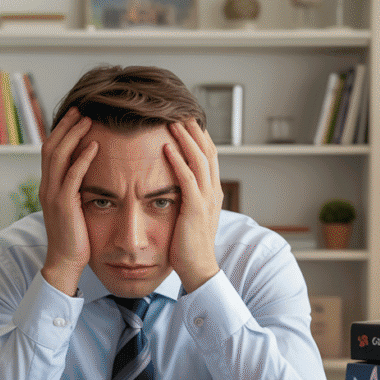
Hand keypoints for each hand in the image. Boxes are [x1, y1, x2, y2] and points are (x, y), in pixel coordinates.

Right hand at [39, 108, 98, 295]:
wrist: (65, 261)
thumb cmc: (75, 237)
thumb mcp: (74, 208)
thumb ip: (77, 190)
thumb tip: (91, 176)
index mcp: (48, 186)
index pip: (51, 151)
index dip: (62, 131)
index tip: (76, 115)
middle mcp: (47, 187)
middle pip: (52, 147)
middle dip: (66, 126)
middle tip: (81, 108)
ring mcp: (53, 195)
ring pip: (59, 156)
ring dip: (73, 135)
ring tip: (88, 120)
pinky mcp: (64, 205)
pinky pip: (72, 176)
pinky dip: (82, 158)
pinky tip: (94, 146)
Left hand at [164, 120, 222, 292]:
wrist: (198, 268)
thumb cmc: (190, 245)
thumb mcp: (191, 215)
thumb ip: (188, 197)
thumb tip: (175, 184)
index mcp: (213, 192)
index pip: (209, 155)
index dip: (199, 135)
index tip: (186, 119)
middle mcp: (214, 191)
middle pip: (207, 150)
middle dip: (194, 129)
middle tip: (180, 110)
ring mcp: (207, 200)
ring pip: (199, 160)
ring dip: (185, 139)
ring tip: (172, 121)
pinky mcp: (195, 209)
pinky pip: (187, 179)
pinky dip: (177, 161)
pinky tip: (166, 148)